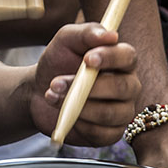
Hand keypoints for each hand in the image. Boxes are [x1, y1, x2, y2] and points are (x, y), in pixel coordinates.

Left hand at [33, 22, 141, 145]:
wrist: (38, 92)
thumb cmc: (58, 62)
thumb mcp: (66, 40)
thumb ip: (87, 33)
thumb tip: (110, 35)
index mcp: (122, 61)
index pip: (128, 57)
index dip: (110, 58)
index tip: (88, 59)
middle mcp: (128, 86)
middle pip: (123, 88)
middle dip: (89, 88)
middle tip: (57, 83)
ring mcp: (121, 112)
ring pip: (109, 113)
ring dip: (77, 106)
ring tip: (52, 96)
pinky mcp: (109, 134)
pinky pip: (99, 133)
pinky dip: (78, 124)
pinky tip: (65, 114)